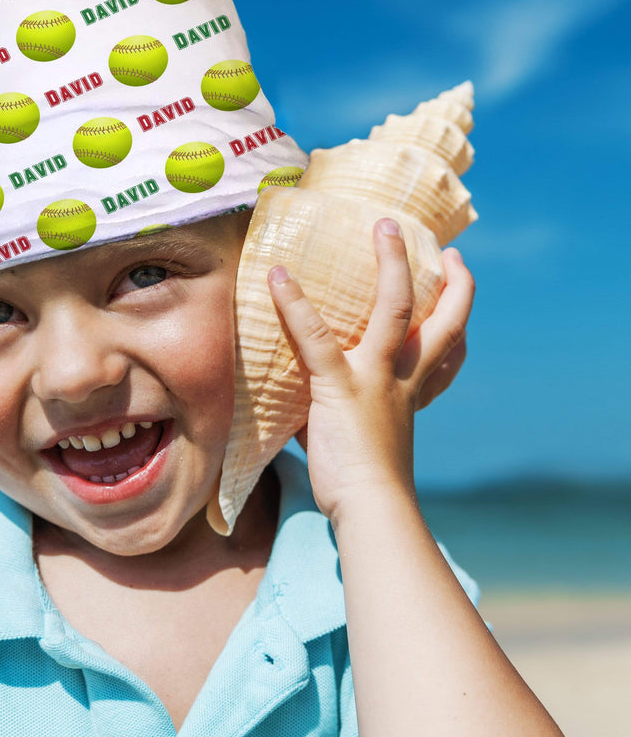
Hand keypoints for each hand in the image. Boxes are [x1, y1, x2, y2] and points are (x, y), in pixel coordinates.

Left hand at [271, 218, 474, 522]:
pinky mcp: (341, 387)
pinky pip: (316, 337)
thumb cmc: (361, 486)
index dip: (457, 316)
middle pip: (441, 319)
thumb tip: (299, 412)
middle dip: (450, 282)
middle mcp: (403, 379)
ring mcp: (375, 378)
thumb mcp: (360, 441)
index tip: (458, 288)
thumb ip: (337, 415)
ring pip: (394, 309)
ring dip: (392, 264)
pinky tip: (278, 275)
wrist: (371, 509)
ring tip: (383, 226)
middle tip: (447, 249)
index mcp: (412, 392)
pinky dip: (295, 305)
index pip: (447, 349)